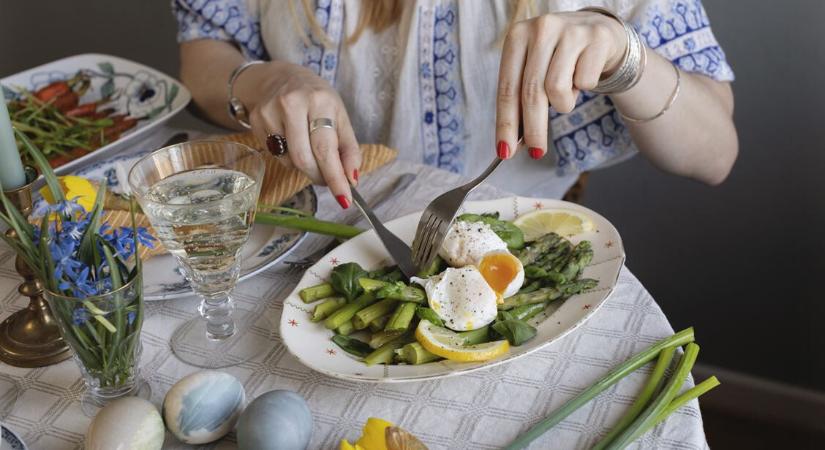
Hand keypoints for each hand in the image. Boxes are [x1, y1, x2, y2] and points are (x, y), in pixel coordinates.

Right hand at [246, 62, 360, 208]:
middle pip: (304, 159)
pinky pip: (276, 155)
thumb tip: (351, 179)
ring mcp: (270, 111)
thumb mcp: (340, 116)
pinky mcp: (257, 120)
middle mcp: (292, 103)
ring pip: (289, 160)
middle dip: (319, 176)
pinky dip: (289, 157)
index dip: (335, 177)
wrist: (281, 77)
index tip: (344, 198)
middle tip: (327, 178)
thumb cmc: (317, 99)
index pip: (326, 148)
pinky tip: (292, 141)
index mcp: (320, 101)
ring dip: (304, 166)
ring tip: (310, 150)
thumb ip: (348, 149)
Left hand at [495, 11, 625, 159]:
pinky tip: (583, 74)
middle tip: (536, 152)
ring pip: (558, 90)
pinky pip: (585, 83)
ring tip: (566, 93)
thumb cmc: (557, 58)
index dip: (505, 124)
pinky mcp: (597, 38)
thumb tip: (510, 143)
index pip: (507, 89)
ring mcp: (570, 31)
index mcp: (517, 36)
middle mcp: (542, 29)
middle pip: (531, 93)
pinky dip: (583, 88)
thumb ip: (520, 100)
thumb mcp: (533, 69)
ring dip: (563, 104)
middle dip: (533, 129)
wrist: (596, 31)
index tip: (504, 151)